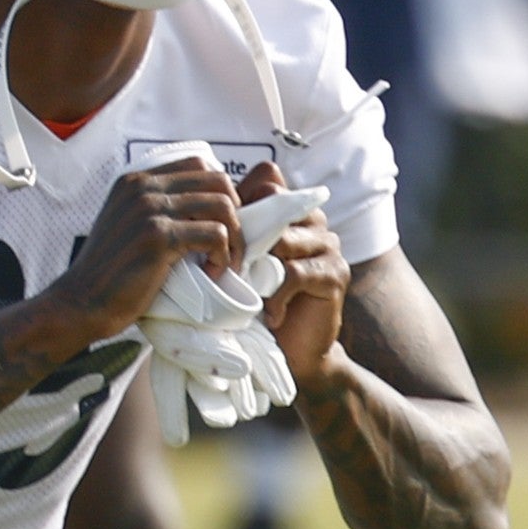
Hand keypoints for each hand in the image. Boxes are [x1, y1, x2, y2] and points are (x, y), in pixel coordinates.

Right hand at [53, 152, 241, 341]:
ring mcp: (150, 209)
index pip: (198, 163)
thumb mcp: (127, 224)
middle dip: (236, 213)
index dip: (220, 192)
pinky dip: (223, 256)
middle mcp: (142, 186)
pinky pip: (215, 234)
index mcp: (135, 179)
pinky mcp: (159, 237)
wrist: (81, 302)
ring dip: (235, 238)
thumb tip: (204, 208)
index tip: (221, 224)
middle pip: (217, 180)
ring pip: (222, 206)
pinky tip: (212, 273)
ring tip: (225, 262)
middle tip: (231, 245)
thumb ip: (155, 208)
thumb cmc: (109, 273)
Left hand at [237, 163, 349, 387]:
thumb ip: (230, 233)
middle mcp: (313, 220)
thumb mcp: (239, 262)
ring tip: (251, 293)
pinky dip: (276, 296)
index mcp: (289, 210)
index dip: (240, 197)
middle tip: (234, 267)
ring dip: (259, 268)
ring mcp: (328, 244)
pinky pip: (296, 272)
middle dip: (247, 232)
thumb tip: (192, 209)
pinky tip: (271, 314)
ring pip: (284, 237)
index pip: (267, 176)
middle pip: (275, 200)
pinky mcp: (335, 273)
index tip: (220, 231)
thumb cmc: (258, 304)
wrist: (292, 351)